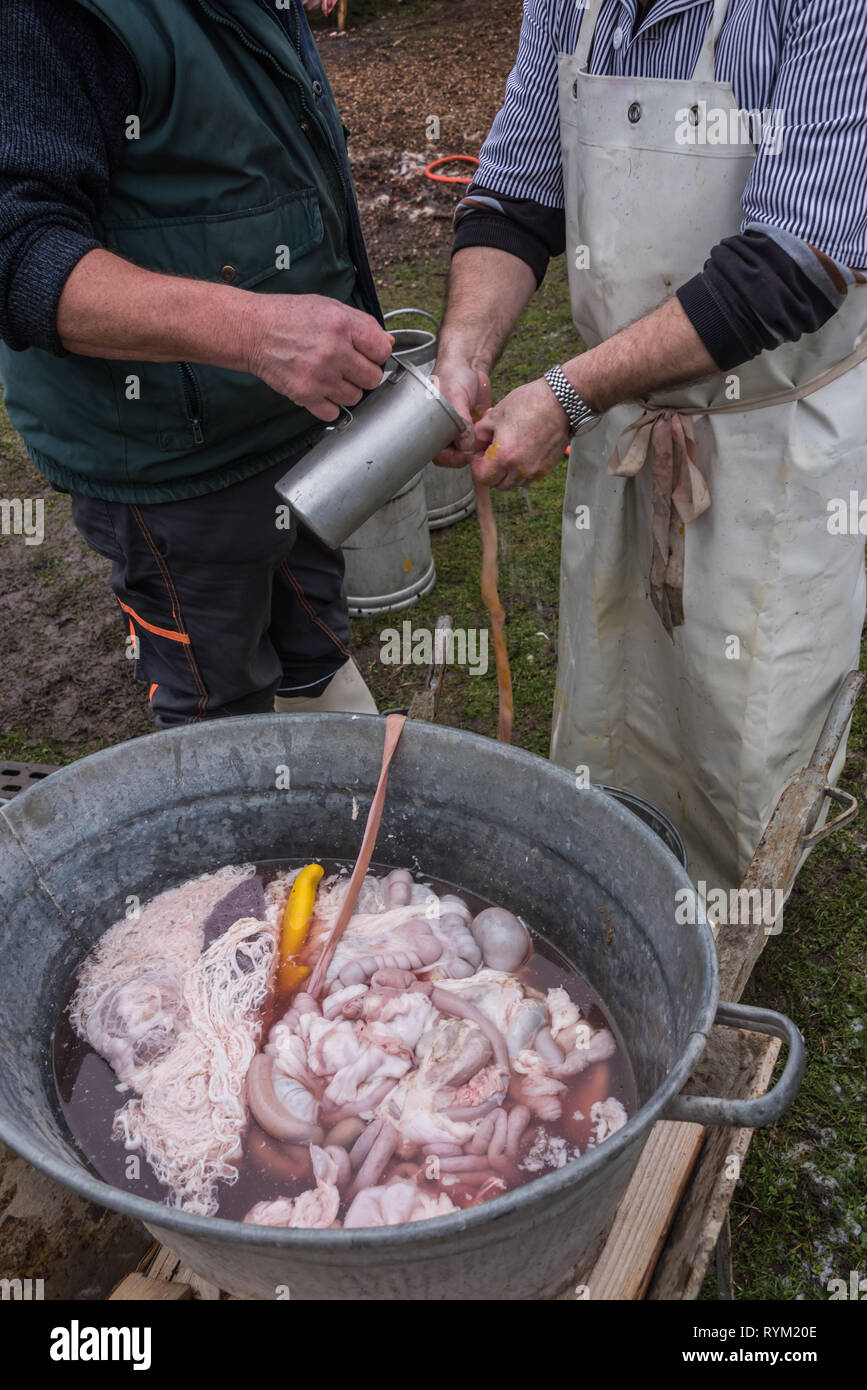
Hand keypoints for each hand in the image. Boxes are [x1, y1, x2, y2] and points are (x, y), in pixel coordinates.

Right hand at [244, 294, 393, 421]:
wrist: (253, 331)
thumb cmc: (289, 317)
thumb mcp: (329, 307)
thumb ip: (362, 324)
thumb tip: (387, 343)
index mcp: (342, 325)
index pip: (382, 351)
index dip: (376, 353)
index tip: (366, 354)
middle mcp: (334, 351)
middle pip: (372, 378)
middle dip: (363, 374)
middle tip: (348, 366)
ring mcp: (320, 376)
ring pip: (355, 397)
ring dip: (346, 389)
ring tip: (330, 376)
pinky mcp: (306, 394)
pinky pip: (333, 412)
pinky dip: (329, 405)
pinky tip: (320, 389)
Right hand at [431, 355, 491, 467]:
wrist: (470, 364)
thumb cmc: (453, 375)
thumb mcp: (455, 396)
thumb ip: (460, 420)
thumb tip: (466, 443)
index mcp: (431, 429)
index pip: (438, 455)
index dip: (450, 459)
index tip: (463, 454)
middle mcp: (444, 433)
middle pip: (455, 457)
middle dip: (467, 453)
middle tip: (477, 444)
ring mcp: (460, 432)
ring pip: (469, 450)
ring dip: (478, 445)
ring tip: (481, 430)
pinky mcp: (474, 429)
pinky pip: (480, 441)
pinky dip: (485, 437)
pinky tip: (486, 424)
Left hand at [471, 377, 569, 489]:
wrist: (561, 401)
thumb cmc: (529, 403)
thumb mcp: (496, 413)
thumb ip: (481, 433)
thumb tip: (478, 445)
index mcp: (504, 456)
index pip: (483, 477)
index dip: (478, 466)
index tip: (480, 455)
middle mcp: (520, 469)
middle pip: (498, 484)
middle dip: (492, 472)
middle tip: (492, 454)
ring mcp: (536, 470)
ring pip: (515, 483)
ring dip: (508, 473)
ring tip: (509, 453)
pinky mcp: (547, 468)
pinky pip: (530, 477)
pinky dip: (523, 471)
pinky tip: (524, 452)